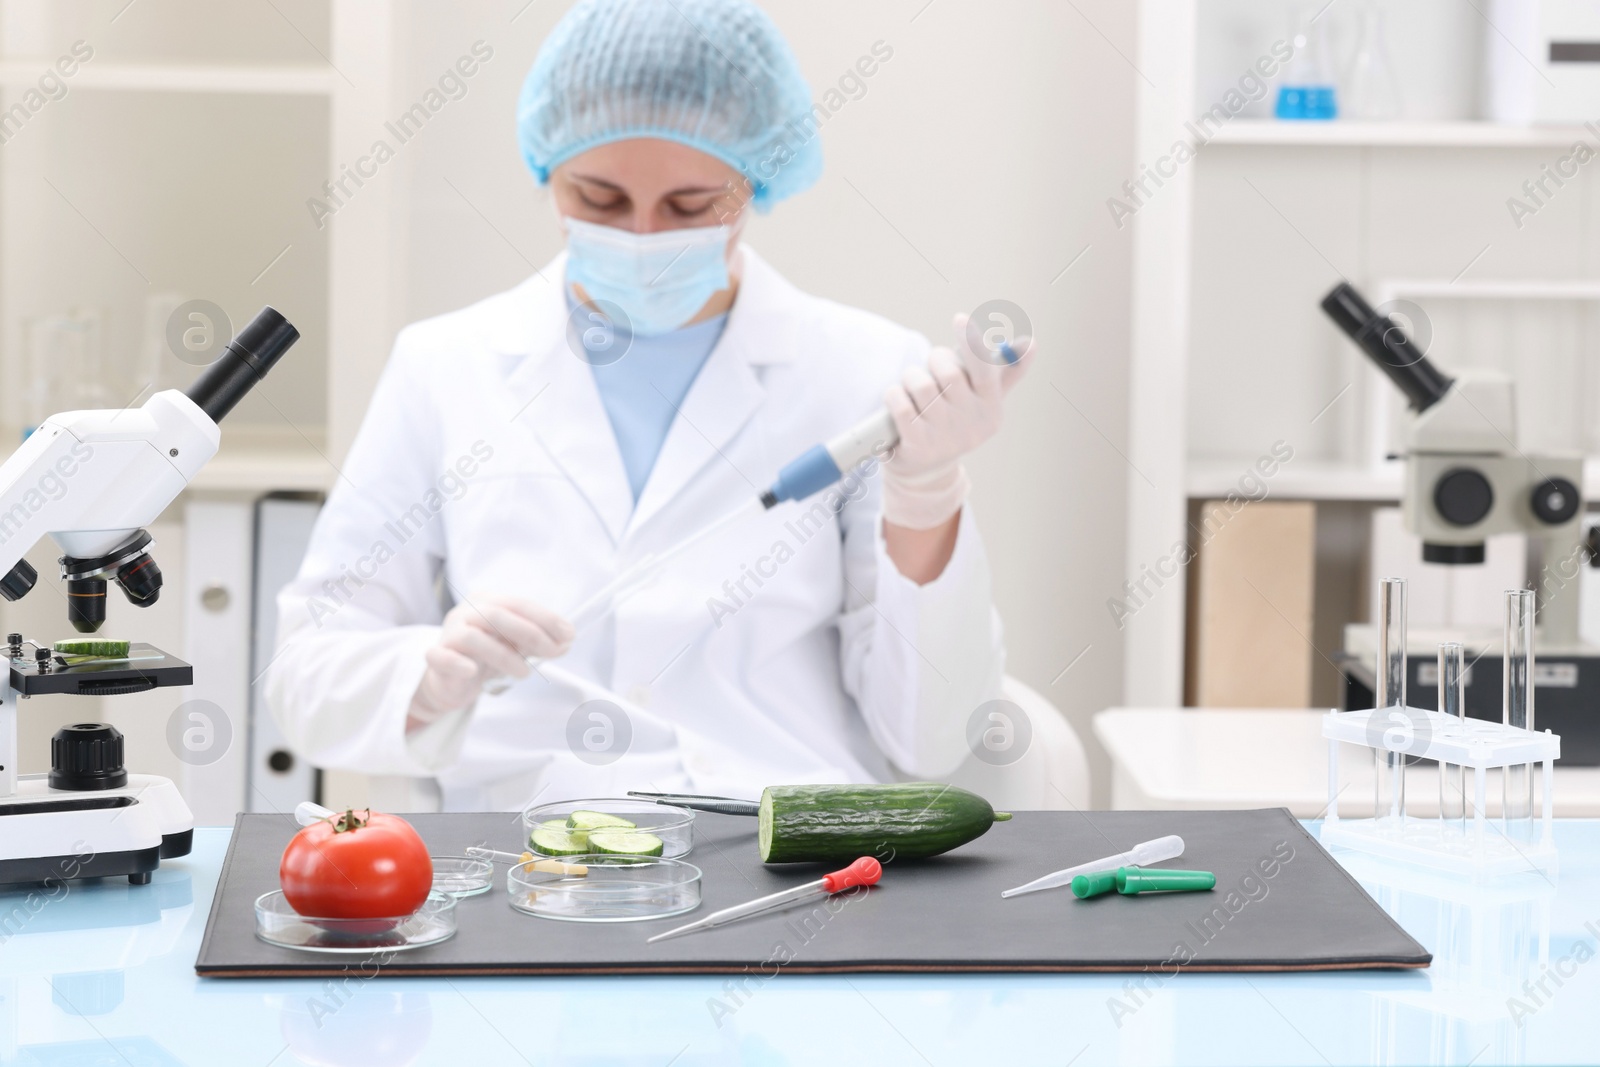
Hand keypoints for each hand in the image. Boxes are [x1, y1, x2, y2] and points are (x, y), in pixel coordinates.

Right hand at [408, 595, 574, 726]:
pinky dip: (459, 663)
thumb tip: (566, 642)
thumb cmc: (486, 657)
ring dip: (505, 656)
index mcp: (487, 602)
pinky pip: (443, 657)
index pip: (519, 604)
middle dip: (531, 633)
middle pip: (498, 615)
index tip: (569, 634)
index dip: (546, 618)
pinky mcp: (435, 658)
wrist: (450, 681)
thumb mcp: (516, 646)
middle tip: (553, 652)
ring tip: (525, 673)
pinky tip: (473, 672)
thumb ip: (539, 643)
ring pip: (475, 638)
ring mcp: (449, 633)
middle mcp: (466, 612)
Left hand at [880, 313, 1033, 528]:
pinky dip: (894, 394)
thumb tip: (1031, 344)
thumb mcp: (983, 401)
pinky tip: (897, 399)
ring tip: (912, 387)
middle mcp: (971, 424)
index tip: (959, 318)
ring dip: (910, 378)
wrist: (927, 471)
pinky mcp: (916, 446)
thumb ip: (1006, 372)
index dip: (972, 342)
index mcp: (991, 407)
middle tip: (930, 366)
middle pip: (948, 372)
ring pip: (920, 385)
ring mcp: (944, 438)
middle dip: (934, 360)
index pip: (985, 370)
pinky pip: (899, 404)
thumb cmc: (956, 422)